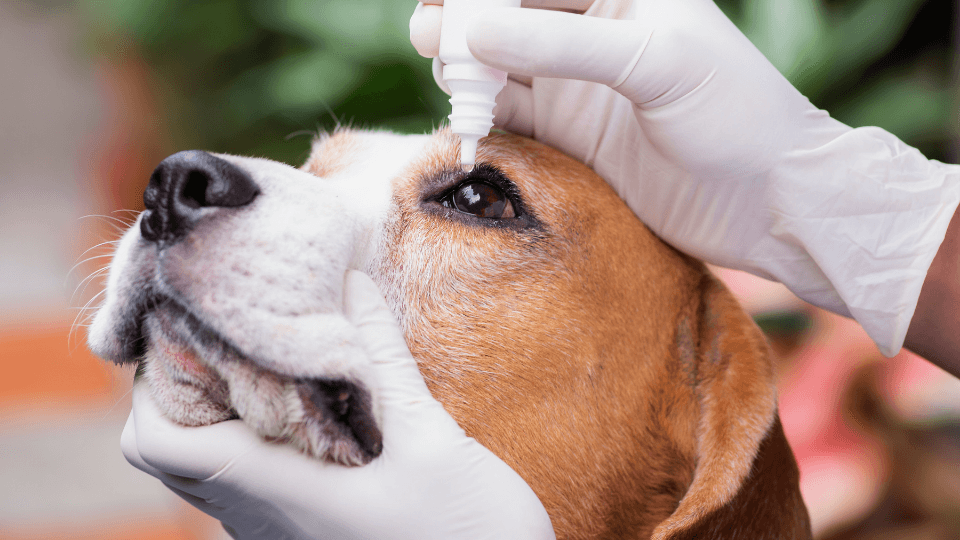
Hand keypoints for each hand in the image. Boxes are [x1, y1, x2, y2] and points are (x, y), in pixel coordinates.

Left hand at [121, 270, 554, 539]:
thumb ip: (384, 360)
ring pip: (210, 467)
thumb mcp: (429, 439)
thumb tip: (353, 284)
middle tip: (232, 330)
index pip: (157, 441)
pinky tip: (310, 403)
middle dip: (183, 385)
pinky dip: (256, 436)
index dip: (154, 382)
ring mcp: (281, 531)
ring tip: (271, 354)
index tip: (193, 326)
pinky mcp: (307, 533)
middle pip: (172, 451)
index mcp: (277, 489)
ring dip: (221, 410)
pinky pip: (251, 483)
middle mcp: (262, 516)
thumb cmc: (468, 532)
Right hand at [410, 0, 959, 355]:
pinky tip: (464, 118)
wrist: (769, 204)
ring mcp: (581, 85)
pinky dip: (483, 116)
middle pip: (510, 15)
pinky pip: (513, 116)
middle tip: (429, 37)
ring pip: (502, 65)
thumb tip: (475, 30)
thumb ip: (564, 43)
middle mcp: (595, 32)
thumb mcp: (654, 63)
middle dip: (466, 21)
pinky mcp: (573, 135)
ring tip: (446, 76)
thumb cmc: (734, 114)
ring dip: (467, 68)